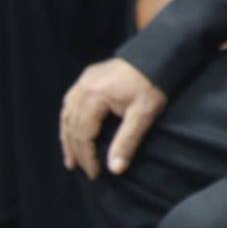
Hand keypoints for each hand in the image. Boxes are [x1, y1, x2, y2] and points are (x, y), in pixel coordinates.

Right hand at [60, 58, 167, 178]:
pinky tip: (71, 131)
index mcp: (94, 96)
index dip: (88, 156)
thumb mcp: (143, 114)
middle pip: (72, 125)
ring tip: (71, 159)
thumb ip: (128, 141)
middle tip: (82, 170)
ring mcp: (84, 80)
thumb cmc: (152, 84)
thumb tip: (115, 170)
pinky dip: (70, 120)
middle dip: (77, 150)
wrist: (158, 53)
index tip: (95, 174)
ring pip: (67, 113)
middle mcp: (83, 87)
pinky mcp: (89, 76)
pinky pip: (71, 102)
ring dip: (68, 137)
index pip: (84, 133)